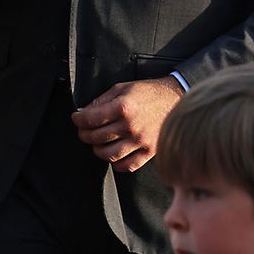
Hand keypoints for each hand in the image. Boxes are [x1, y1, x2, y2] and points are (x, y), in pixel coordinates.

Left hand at [70, 77, 184, 172]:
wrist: (177, 99)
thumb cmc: (150, 92)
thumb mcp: (122, 88)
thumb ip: (101, 101)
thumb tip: (83, 112)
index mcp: (123, 108)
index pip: (90, 119)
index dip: (78, 119)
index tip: (76, 118)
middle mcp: (131, 126)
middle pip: (96, 137)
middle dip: (84, 134)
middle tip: (83, 130)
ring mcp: (141, 141)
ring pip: (109, 154)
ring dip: (97, 150)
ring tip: (96, 143)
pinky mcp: (150, 152)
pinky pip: (128, 165)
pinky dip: (116, 164)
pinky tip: (113, 155)